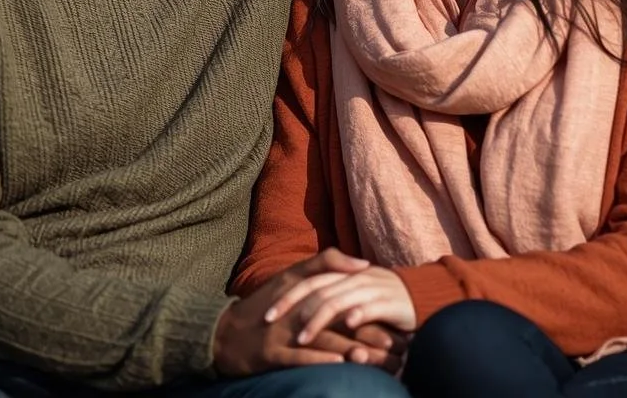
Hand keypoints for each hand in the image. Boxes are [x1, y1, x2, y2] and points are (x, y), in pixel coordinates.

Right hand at [213, 249, 384, 376]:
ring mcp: (284, 333)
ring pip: (326, 341)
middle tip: (400, 350)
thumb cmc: (265, 305)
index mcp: (307, 290)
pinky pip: (299, 357)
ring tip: (379, 360)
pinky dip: (319, 359)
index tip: (402, 324)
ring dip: (353, 351)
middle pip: (342, 323)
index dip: (375, 310)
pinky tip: (339, 363)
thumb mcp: (291, 277)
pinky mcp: (272, 354)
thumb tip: (363, 262)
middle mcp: (298, 310)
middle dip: (373, 337)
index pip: (347, 297)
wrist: (224, 333)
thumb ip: (326, 262)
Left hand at [265, 267, 416, 345]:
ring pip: (338, 301)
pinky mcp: (390, 302)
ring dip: (318, 319)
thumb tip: (301, 303)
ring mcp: (372, 289)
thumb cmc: (383, 299)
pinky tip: (345, 326)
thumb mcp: (355, 293)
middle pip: (318, 290)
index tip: (266, 313)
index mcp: (345, 274)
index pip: (310, 281)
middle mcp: (355, 278)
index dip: (287, 296)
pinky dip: (357, 315)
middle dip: (294, 308)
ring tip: (302, 337)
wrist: (422, 297)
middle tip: (273, 324)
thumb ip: (332, 294)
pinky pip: (370, 308)